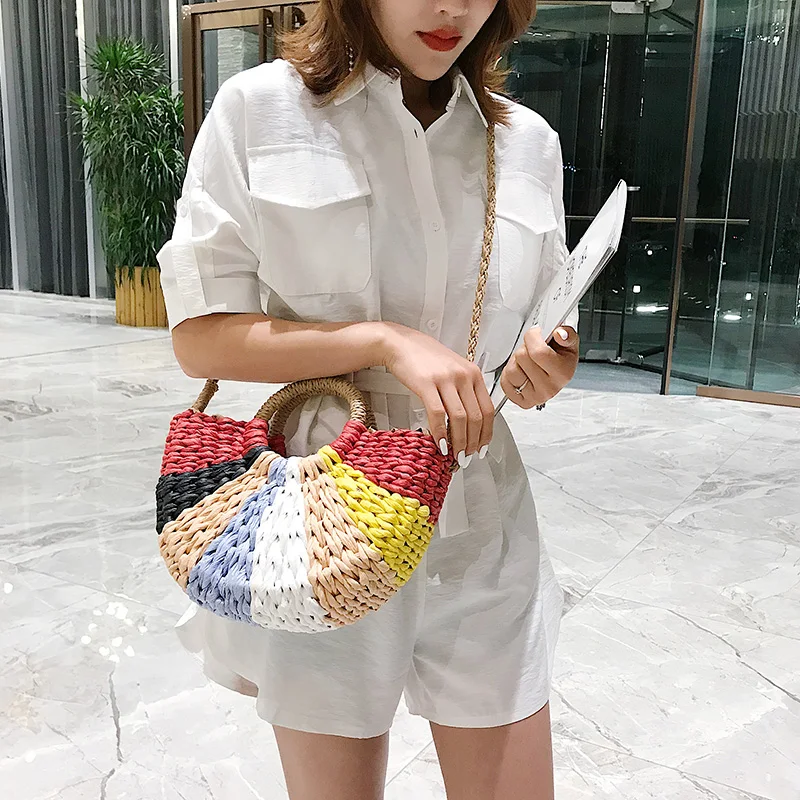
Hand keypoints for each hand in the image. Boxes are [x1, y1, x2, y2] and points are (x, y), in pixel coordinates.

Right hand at [380, 323, 492, 466]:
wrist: (400, 344)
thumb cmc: (425, 358)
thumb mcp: (453, 369)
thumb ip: (464, 390)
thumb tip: (470, 421)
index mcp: (473, 373)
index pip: (489, 409)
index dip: (486, 433)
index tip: (482, 447)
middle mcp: (463, 375)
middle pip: (476, 417)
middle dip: (473, 442)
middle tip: (467, 456)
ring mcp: (446, 379)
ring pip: (460, 418)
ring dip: (459, 441)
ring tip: (455, 454)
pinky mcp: (427, 384)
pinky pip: (438, 414)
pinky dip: (440, 433)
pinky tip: (439, 443)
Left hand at [500, 326, 578, 408]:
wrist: (559, 373)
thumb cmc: (562, 357)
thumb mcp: (570, 341)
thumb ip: (567, 333)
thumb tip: (559, 334)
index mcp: (562, 372)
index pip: (538, 352)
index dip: (532, 337)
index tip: (535, 334)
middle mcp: (550, 388)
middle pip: (522, 358)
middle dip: (524, 347)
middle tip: (532, 348)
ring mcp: (536, 397)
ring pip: (511, 370)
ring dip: (515, 361)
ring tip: (526, 361)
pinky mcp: (523, 402)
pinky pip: (505, 382)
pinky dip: (508, 374)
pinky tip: (521, 371)